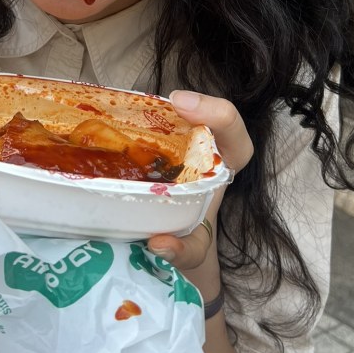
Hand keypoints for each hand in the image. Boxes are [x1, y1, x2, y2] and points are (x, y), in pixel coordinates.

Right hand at [146, 91, 252, 271]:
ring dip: (162, 107)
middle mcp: (205, 151)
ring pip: (181, 114)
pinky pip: (154, 123)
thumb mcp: (193, 252)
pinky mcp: (158, 144)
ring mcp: (180, 144)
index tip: (187, 111)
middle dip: (197, 103)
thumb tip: (159, 243)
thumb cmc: (190, 240)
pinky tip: (117, 115)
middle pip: (212, 115)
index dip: (220, 117)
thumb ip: (184, 251)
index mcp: (222, 171)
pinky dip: (138, 116)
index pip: (236, 139)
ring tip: (135, 104)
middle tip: (172, 101)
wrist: (176, 242)